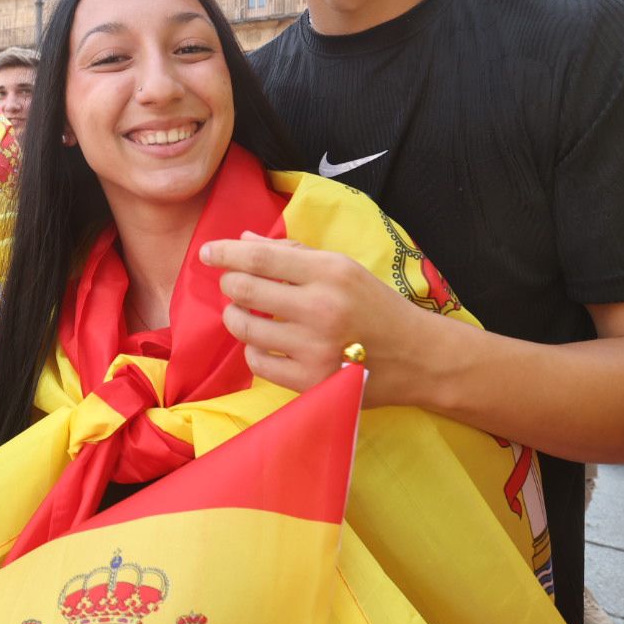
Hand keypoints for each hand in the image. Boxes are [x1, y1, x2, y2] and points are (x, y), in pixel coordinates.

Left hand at [199, 230, 443, 404]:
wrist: (416, 356)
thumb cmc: (375, 306)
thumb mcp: (343, 268)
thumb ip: (292, 253)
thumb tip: (243, 241)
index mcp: (330, 272)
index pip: (261, 257)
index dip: (225, 253)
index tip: (207, 252)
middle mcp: (321, 309)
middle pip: (245, 290)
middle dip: (230, 283)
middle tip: (234, 285)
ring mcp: (315, 349)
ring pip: (245, 328)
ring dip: (237, 317)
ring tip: (249, 314)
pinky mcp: (311, 382)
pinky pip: (257, 363)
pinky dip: (253, 350)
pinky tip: (267, 343)